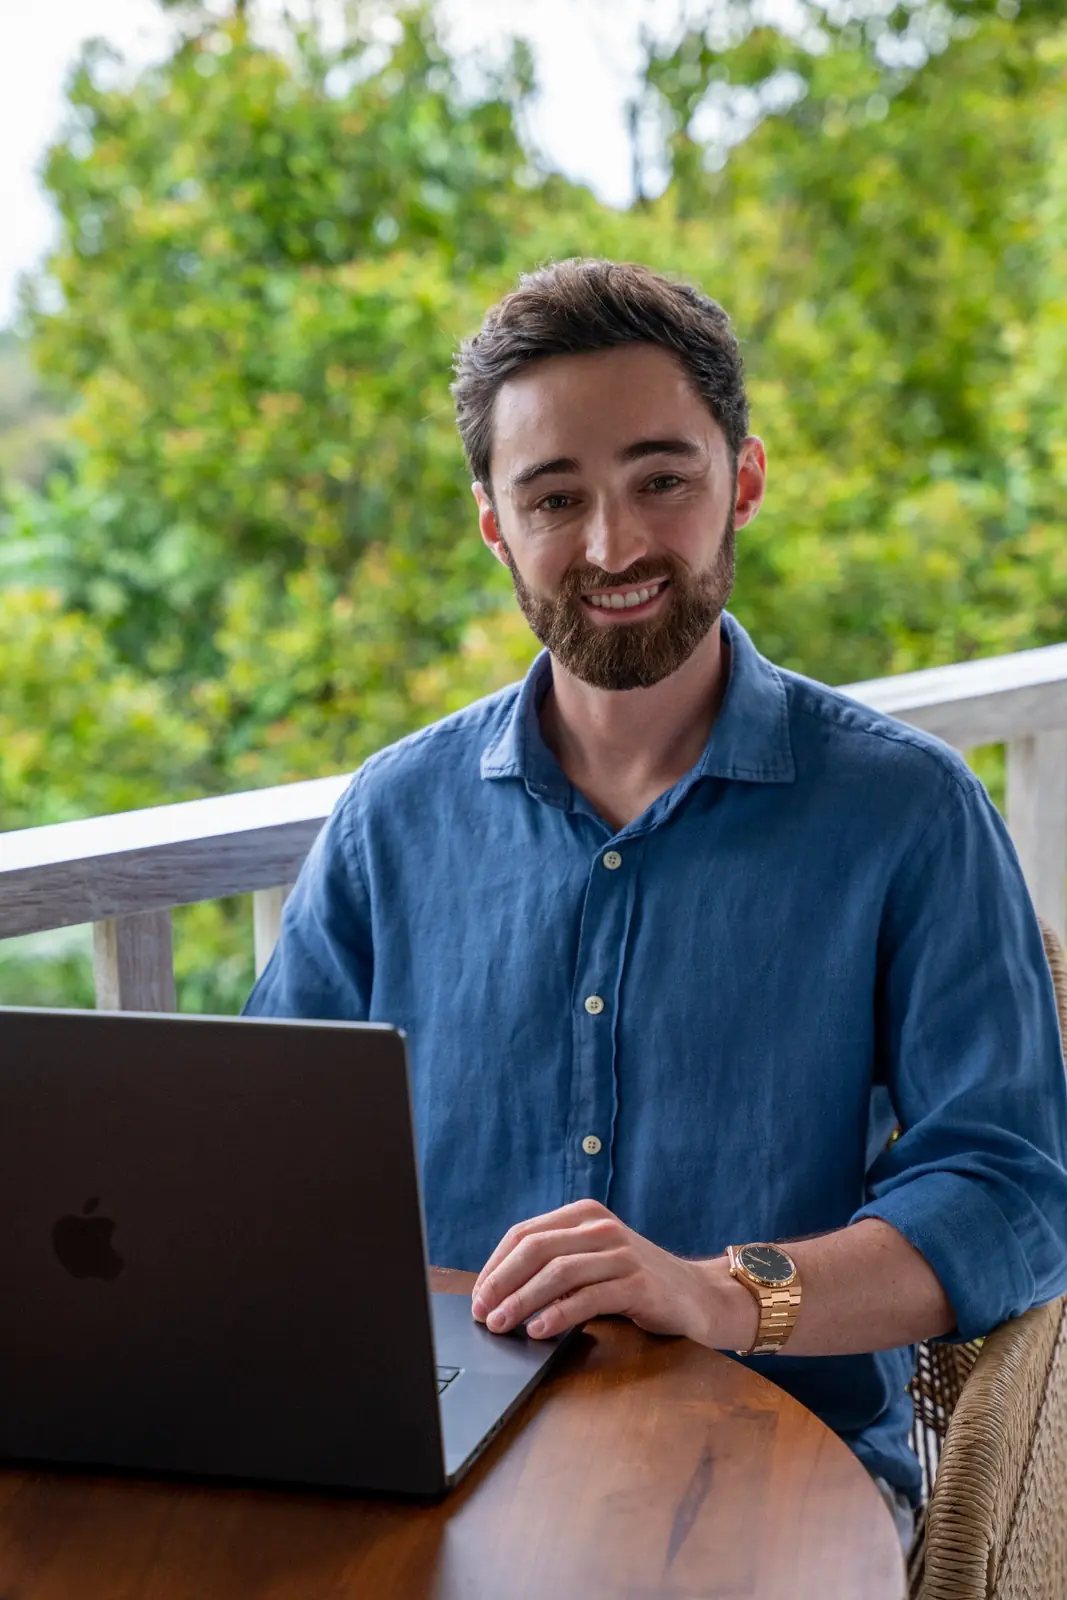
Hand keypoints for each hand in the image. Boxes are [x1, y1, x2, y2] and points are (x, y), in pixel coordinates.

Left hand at [470, 1198, 719, 1341]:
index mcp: (584, 1214)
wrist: (697, 1294)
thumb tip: (498, 1292)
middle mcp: (601, 1227)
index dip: (495, 1265)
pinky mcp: (637, 1283)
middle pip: (536, 1249)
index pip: (524, 1234)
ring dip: (522, 1300)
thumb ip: (556, 1263)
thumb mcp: (593, 1259)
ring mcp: (621, 1253)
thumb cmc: (635, 1280)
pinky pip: (588, 1297)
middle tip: (482, 1312)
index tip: (478, 1296)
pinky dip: (558, 1314)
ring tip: (502, 1324)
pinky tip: (539, 1330)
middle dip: (501, 1282)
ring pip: (558, 1272)